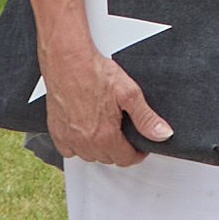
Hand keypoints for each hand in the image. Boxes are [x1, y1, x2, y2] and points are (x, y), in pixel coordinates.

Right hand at [47, 46, 165, 169]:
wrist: (68, 61)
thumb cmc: (94, 72)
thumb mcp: (129, 93)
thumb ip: (146, 118)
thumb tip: (162, 134)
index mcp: (105, 135)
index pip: (126, 159)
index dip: (137, 154)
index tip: (140, 146)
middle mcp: (85, 141)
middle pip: (108, 158)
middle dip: (120, 149)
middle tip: (123, 132)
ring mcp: (68, 138)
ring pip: (89, 156)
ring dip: (99, 149)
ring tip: (106, 130)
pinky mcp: (56, 131)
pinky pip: (68, 151)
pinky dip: (78, 146)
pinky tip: (85, 131)